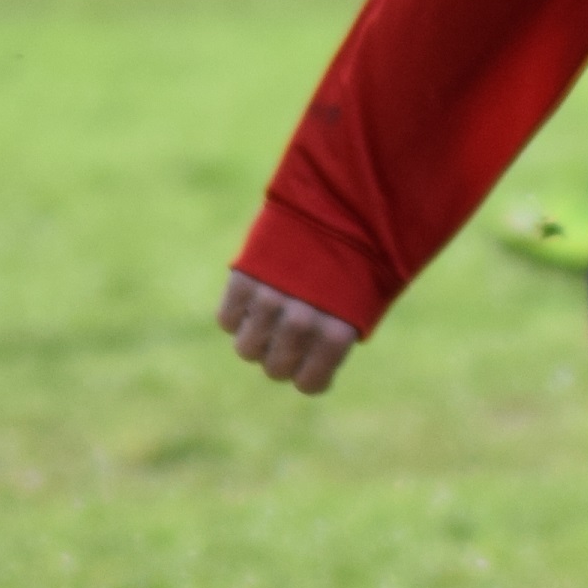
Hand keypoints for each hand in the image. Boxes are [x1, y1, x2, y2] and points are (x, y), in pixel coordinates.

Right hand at [219, 270, 360, 394]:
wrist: (337, 204)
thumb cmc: (356, 260)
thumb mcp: (359, 306)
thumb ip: (331, 342)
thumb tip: (304, 368)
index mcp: (337, 334)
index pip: (309, 384)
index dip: (307, 376)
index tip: (310, 363)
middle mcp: (302, 323)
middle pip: (275, 369)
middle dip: (281, 357)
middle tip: (290, 334)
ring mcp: (270, 301)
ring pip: (247, 349)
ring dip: (256, 338)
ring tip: (270, 316)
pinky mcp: (243, 280)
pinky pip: (227, 320)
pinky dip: (237, 315)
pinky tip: (254, 299)